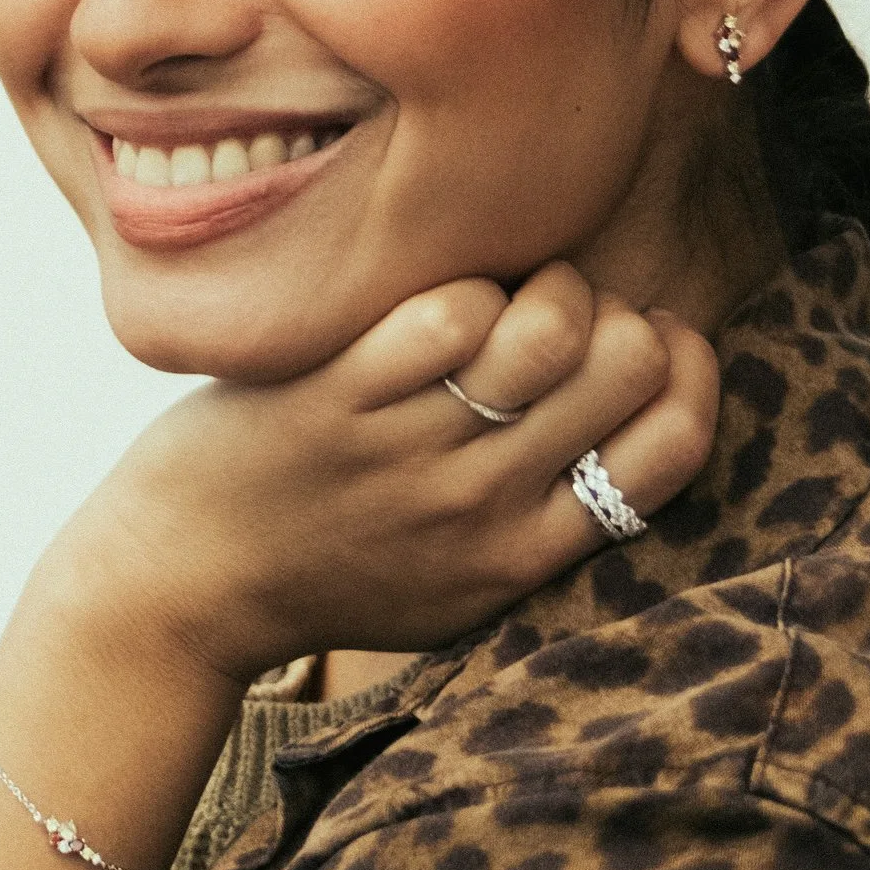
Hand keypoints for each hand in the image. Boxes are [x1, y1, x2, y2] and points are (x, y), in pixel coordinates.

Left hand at [58, 263, 720, 691]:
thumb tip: (645, 412)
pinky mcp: (339, 398)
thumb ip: (550, 524)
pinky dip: (458, 284)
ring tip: (505, 296)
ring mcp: (411, 451)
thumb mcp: (462, 586)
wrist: (183, 587)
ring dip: (542, 282)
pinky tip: (434, 300)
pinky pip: (446, 313)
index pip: (677, 444)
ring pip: (550, 328)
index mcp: (529, 554)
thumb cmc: (331, 570)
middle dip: (616, 311)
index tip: (652, 340)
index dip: (687, 368)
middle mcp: (484, 507)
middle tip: (564, 316)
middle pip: (627, 367)